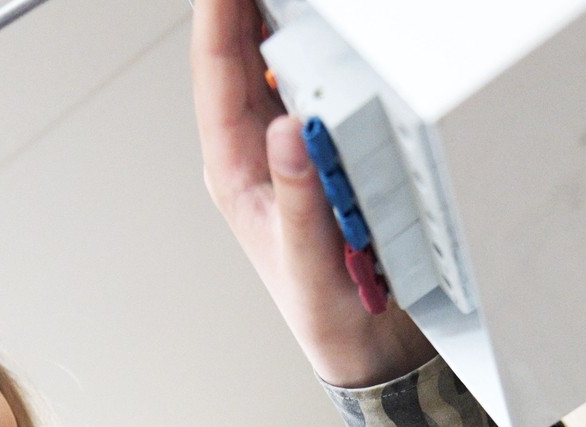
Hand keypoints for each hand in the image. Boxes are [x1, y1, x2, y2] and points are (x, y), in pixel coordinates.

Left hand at [190, 0, 436, 386]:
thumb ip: (301, 200)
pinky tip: (323, 29)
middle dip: (242, 7)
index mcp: (234, 174)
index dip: (217, 20)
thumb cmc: (328, 314)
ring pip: (273, 67)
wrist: (369, 346)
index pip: (217, 79)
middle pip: (239, 59)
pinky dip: (316, 52)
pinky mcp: (324, 152)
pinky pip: (315, 87)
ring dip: (274, 20)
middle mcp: (256, 154)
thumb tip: (290, 132)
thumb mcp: (310, 263)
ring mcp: (289, 150)